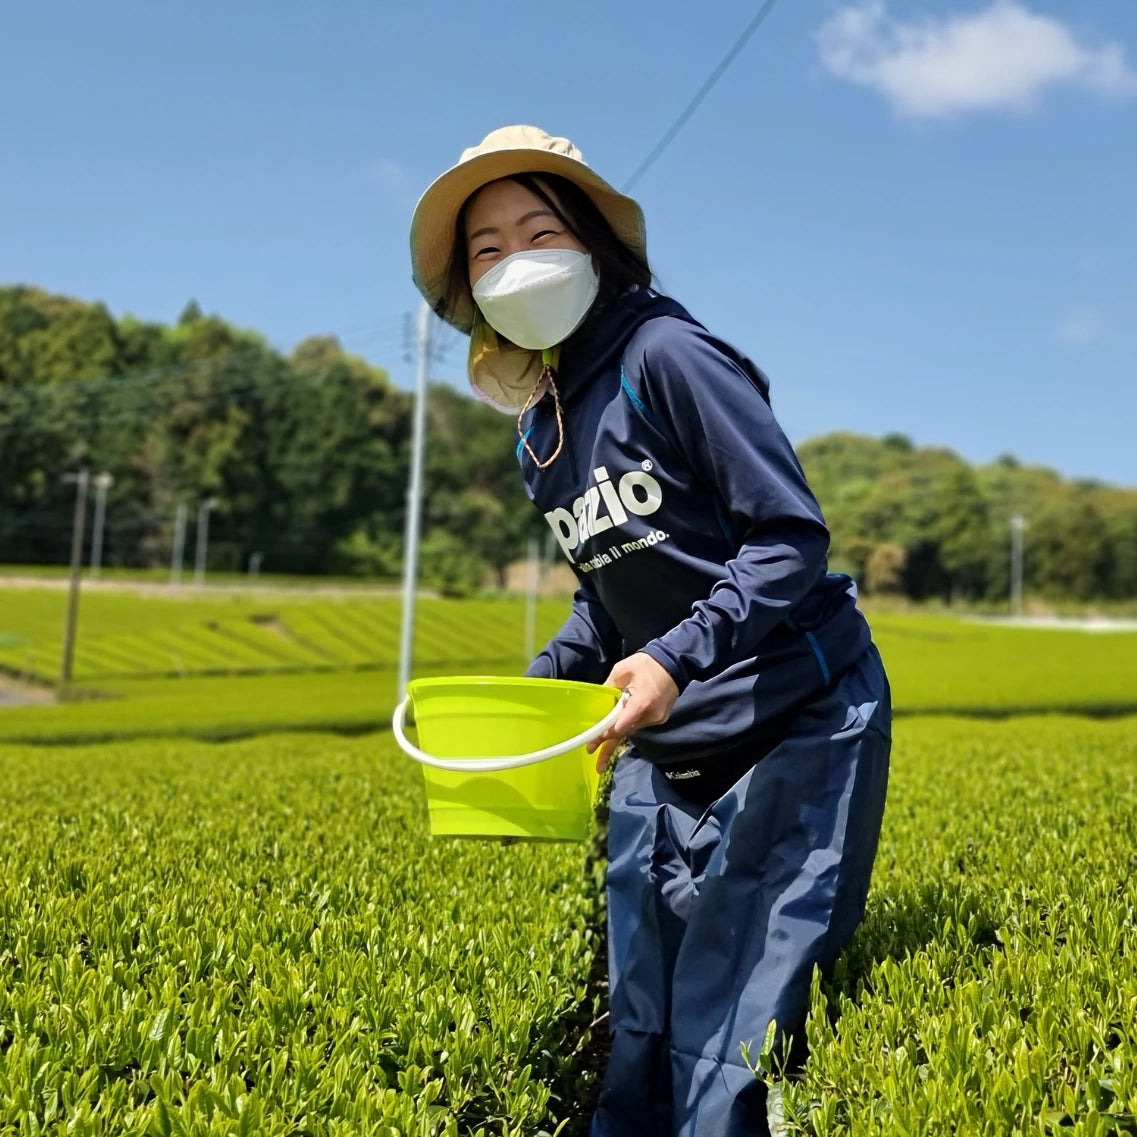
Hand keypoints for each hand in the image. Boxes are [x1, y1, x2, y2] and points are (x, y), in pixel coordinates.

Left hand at [587, 652, 678, 773]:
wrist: (674, 663)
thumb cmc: (647, 664)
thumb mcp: (621, 671)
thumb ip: (609, 687)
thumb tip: (600, 701)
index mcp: (640, 704)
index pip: (619, 727)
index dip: (604, 736)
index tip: (592, 746)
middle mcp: (650, 716)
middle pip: (625, 733)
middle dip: (610, 748)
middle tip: (598, 765)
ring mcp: (657, 719)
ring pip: (633, 729)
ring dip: (619, 733)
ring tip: (603, 742)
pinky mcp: (660, 718)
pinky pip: (641, 724)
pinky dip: (629, 724)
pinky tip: (622, 721)